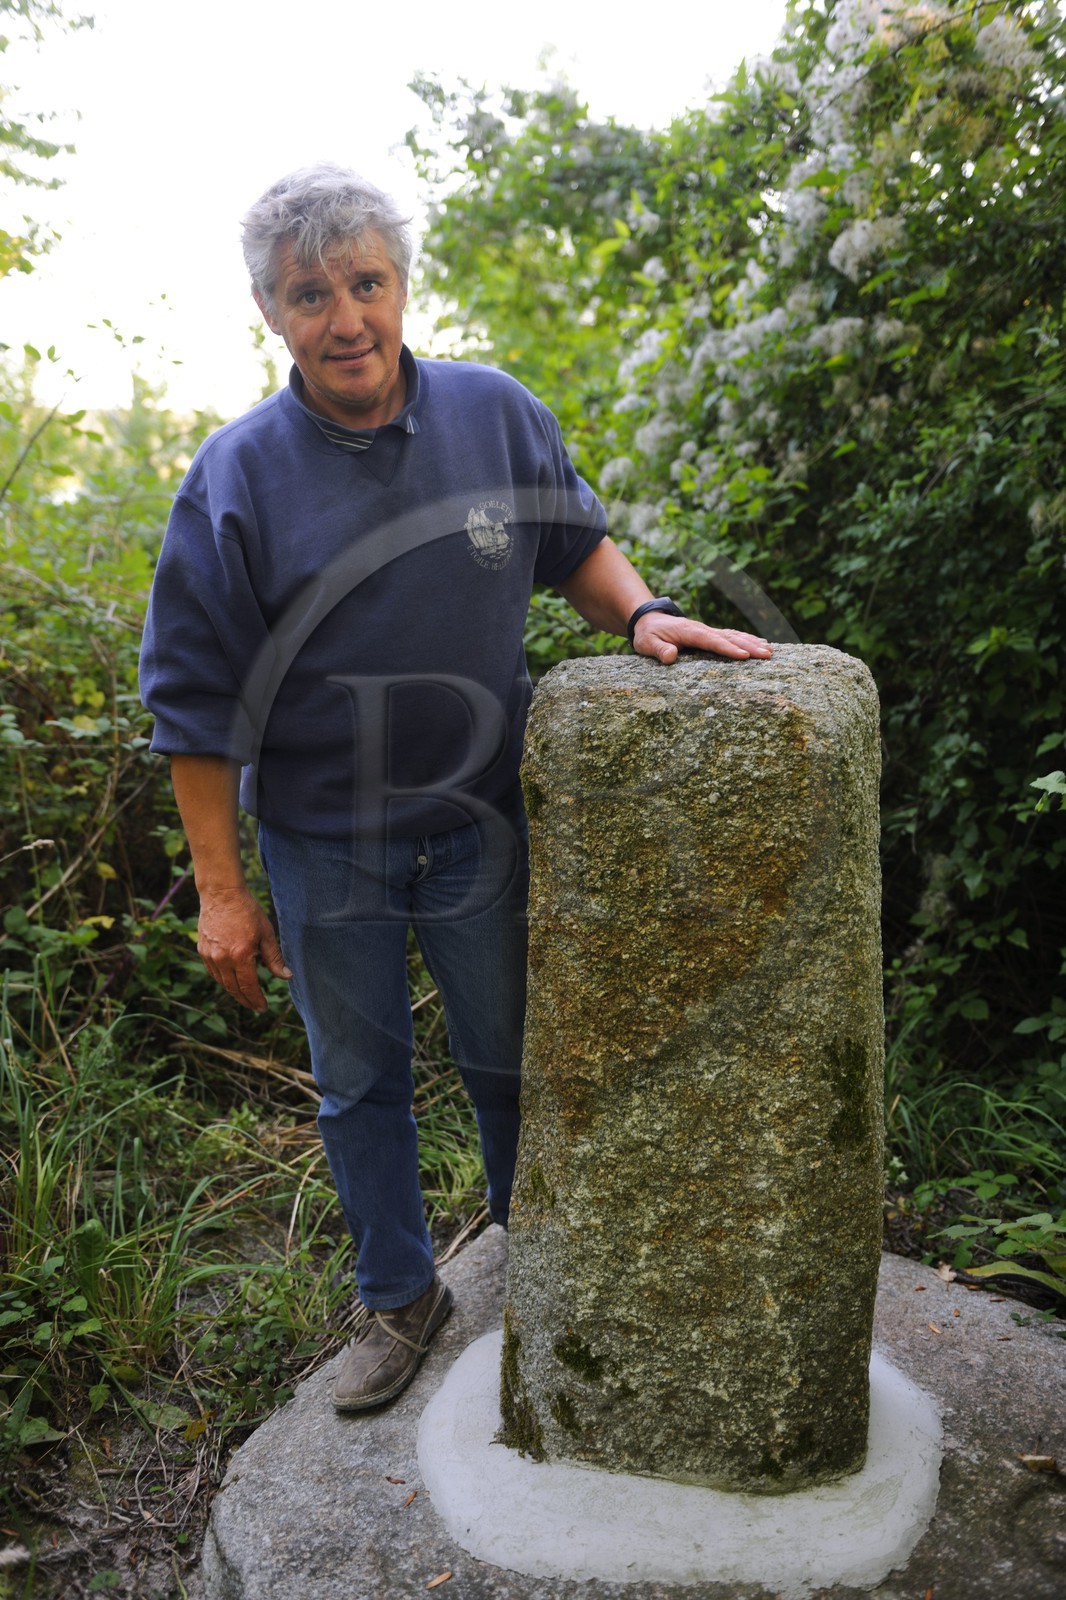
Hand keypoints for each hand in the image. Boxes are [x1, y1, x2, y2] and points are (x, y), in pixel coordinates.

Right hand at [196, 887, 291, 1011]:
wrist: (222, 894)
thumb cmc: (247, 911)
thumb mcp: (266, 934)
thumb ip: (274, 958)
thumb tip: (286, 976)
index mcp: (241, 956)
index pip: (249, 986)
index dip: (256, 1000)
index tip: (263, 1008)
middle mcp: (223, 959)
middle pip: (234, 989)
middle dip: (246, 1000)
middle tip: (255, 1007)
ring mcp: (210, 956)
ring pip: (222, 982)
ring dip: (234, 992)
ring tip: (245, 996)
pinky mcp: (202, 950)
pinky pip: (213, 972)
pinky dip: (223, 980)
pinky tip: (231, 981)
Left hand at [632, 613, 774, 665]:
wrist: (648, 620)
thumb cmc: (648, 634)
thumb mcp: (646, 643)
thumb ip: (658, 649)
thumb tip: (671, 657)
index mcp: (689, 632)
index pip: (711, 641)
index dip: (728, 648)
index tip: (744, 656)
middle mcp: (702, 629)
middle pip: (729, 637)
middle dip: (749, 646)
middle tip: (767, 655)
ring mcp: (707, 630)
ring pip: (734, 635)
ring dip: (752, 642)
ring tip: (770, 651)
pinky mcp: (710, 634)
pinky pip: (732, 635)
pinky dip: (747, 639)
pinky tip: (761, 643)